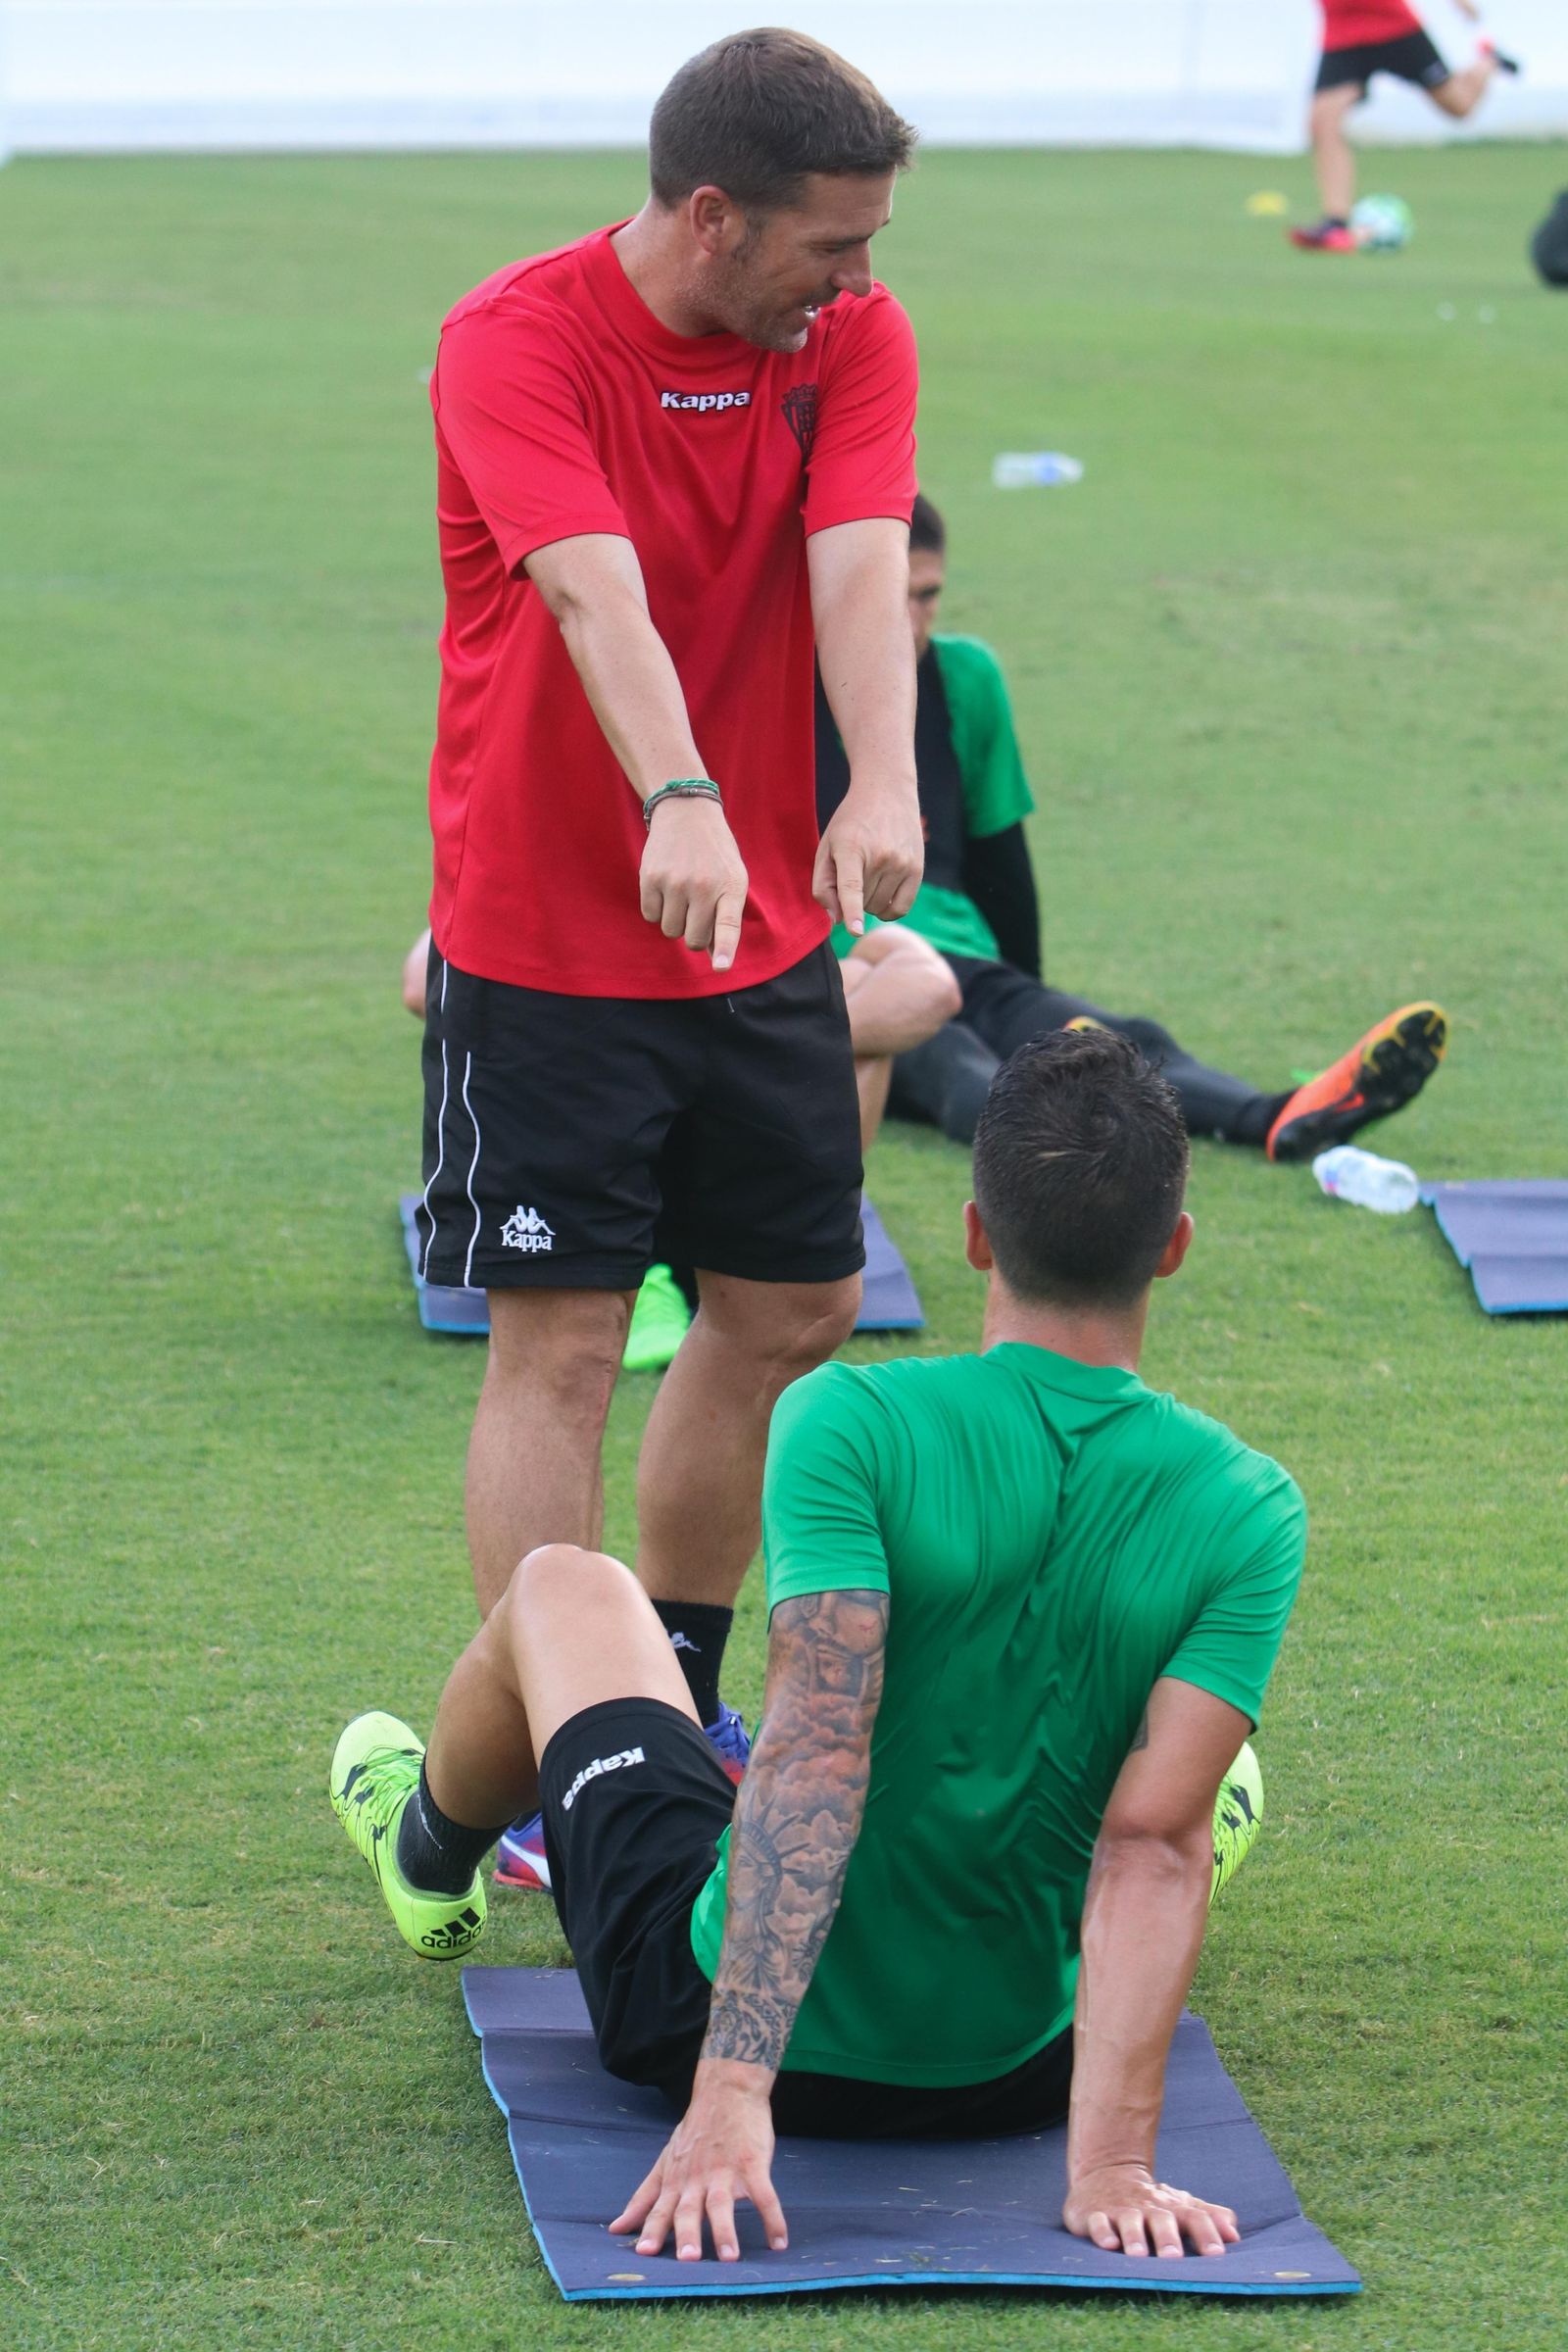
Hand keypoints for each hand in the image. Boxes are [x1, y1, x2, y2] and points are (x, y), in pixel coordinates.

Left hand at [609, 2067, 785, 2261]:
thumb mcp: (665, 2162)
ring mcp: (726, 2170)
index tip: (644, 2254)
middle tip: (687, 2260)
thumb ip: (644, 2197)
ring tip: (729, 2258)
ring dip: (725, 2230)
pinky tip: (779, 2241)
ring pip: (722, 2202)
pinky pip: (764, 2194)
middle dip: (688, 2233)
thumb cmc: (695, 2132)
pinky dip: (772, 2218)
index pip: (660, 2208)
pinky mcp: (752, 2163)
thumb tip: (616, 2229)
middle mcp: (697, 2177)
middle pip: (690, 2208)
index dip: (652, 2229)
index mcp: (675, 2179)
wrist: (727, 2091)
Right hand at [639, 798, 748, 973]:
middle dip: (695, 933)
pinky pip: (650, 916)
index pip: (728, 924)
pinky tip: (665, 887)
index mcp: (730, 886)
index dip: (725, 948)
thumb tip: (715, 959)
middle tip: (697, 909)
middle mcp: (703, 885)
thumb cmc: (714, 854)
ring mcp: (674, 881)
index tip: (721, 967)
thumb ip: (725, 917)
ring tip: (682, 894)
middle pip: (694, 940)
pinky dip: (657, 909)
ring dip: (675, 921)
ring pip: (670, 931)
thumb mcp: (730, 879)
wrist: (686, 812)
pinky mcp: (650, 878)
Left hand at [812, 779, 922, 936]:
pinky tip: (882, 894)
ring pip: (879, 908)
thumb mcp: (827, 845)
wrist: (887, 792)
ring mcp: (902, 862)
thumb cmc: (851, 823)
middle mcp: (880, 855)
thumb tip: (837, 919)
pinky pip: (901, 908)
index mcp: (851, 847)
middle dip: (853, 898)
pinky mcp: (918, 869)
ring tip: (868, 874)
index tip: (855, 930)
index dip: (852, 910)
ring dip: (869, 902)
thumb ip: (823, 884)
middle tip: (854, 870)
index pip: (852, 886)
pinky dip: (888, 910)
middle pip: (862, 903)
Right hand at [1063, 2163, 1239, 2258]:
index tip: (1217, 2255)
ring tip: (1138, 2255)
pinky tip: (1108, 2244)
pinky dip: (1102, 2232)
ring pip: (1129, 2221)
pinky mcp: (1094, 2214)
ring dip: (1134, 2236)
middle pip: (1162, 2219)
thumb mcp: (1180, 2205)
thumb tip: (1235, 2233)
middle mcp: (1149, 2207)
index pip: (1194, 2217)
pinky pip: (1097, 2222)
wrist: (1106, 2173)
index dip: (1206, 2234)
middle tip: (1174, 2258)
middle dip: (1167, 2238)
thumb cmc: (1152, 2201)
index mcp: (1173, 2208)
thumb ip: (1208, 2217)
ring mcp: (1121, 2210)